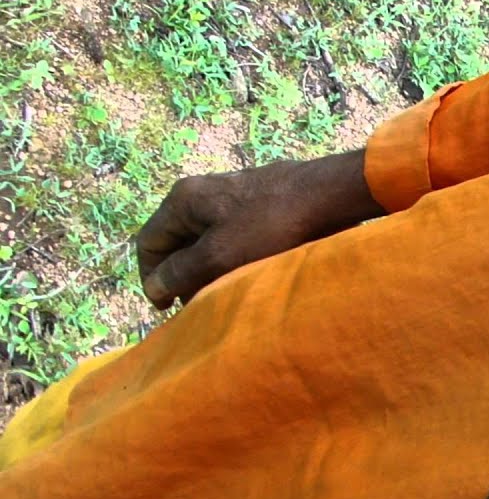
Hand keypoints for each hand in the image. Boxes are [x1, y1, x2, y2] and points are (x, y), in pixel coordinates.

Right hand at [136, 149, 384, 309]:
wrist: (329, 195)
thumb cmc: (270, 226)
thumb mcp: (219, 255)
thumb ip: (181, 272)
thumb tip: (155, 287)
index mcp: (183, 199)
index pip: (148, 243)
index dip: (151, 278)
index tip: (167, 308)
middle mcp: (203, 191)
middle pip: (177, 242)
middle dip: (183, 276)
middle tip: (198, 306)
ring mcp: (234, 194)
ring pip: (208, 240)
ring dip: (209, 269)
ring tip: (224, 294)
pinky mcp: (262, 201)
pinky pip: (235, 235)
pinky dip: (234, 257)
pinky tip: (251, 274)